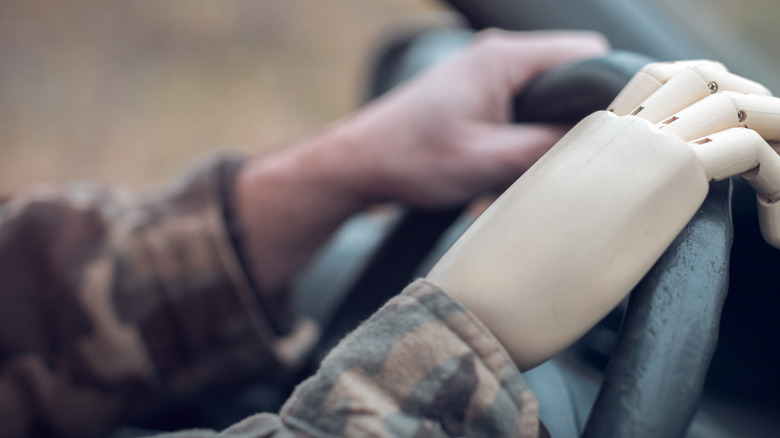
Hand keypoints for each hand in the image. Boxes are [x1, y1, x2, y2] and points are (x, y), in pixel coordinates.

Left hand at [341, 29, 608, 206]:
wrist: (361, 163)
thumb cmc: (409, 158)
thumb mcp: (485, 161)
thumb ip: (545, 149)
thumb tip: (599, 144)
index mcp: (504, 59)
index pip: (587, 55)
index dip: (609, 91)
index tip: (618, 129)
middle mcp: (498, 56)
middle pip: (570, 75)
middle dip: (577, 116)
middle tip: (572, 154)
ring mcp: (487, 74)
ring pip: (547, 95)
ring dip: (548, 129)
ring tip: (531, 162)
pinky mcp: (478, 94)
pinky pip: (524, 106)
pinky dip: (526, 133)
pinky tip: (511, 162)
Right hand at [426, 60, 779, 370]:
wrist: (478, 298)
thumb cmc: (496, 280)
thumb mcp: (539, 229)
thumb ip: (575, 209)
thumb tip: (598, 231)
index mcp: (579, 142)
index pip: (652, 93)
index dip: (690, 116)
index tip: (708, 156)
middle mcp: (611, 131)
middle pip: (693, 79)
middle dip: (734, 111)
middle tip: (748, 162)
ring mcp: (642, 146)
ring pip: (729, 102)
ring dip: (762, 135)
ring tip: (768, 189)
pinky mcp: (671, 176)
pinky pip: (751, 147)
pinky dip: (776, 177)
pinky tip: (769, 219)